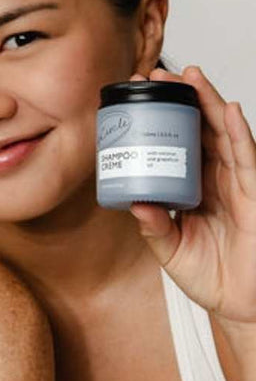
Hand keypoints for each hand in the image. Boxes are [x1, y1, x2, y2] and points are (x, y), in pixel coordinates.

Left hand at [130, 66, 255, 323]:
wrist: (243, 306)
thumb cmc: (210, 277)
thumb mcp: (170, 250)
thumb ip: (154, 227)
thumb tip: (135, 202)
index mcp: (194, 185)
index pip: (177, 142)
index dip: (160, 119)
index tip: (136, 96)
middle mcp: (216, 178)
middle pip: (199, 128)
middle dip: (181, 99)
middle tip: (155, 74)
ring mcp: (239, 182)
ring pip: (223, 133)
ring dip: (207, 102)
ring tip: (189, 77)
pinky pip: (247, 157)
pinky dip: (238, 132)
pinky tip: (227, 110)